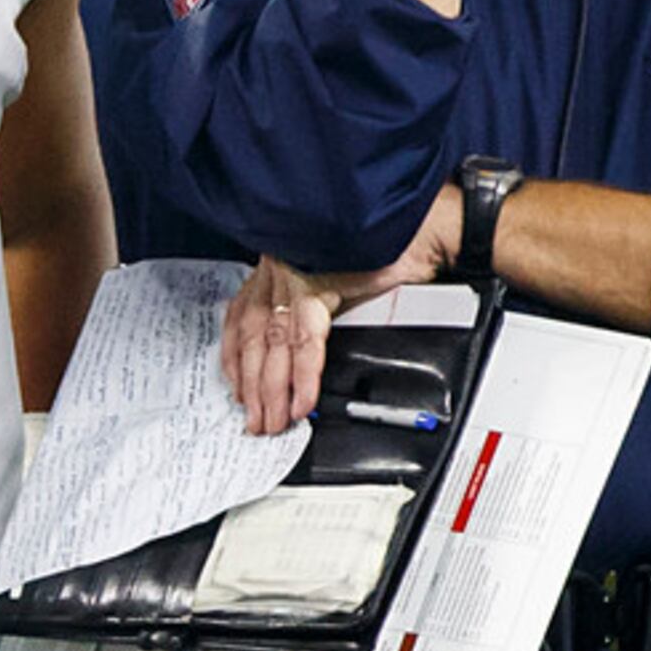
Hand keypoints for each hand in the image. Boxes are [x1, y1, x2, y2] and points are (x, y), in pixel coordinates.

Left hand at [219, 187, 463, 433]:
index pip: (239, 319)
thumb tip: (296, 352)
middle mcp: (277, 271)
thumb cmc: (375, 248)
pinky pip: (305, 342)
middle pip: (253, 338)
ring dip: (272, 389)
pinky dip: (303, 377)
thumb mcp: (330, 274)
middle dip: (252, 386)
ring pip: (273, 345)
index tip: (236, 387)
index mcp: (274, 267)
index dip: (234, 359)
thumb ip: (308, 305)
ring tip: (275, 421)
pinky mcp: (321, 287)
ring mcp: (295, 277)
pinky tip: (302, 401)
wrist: (415, 229)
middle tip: (256, 420)